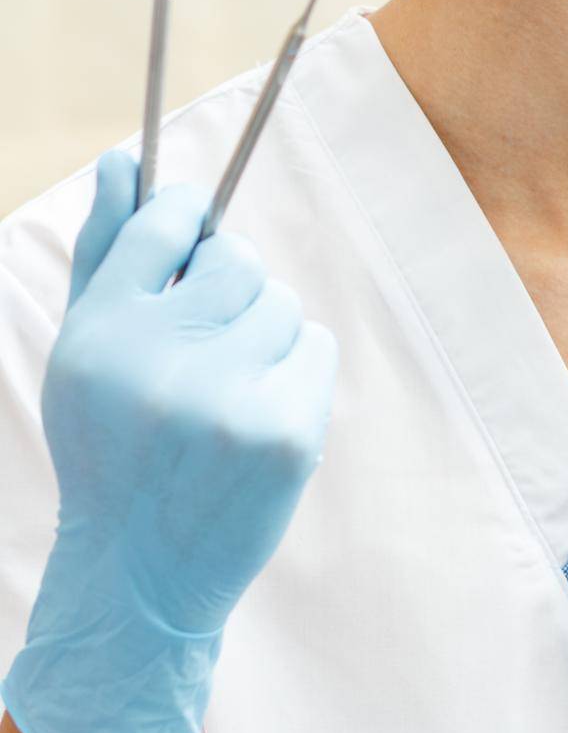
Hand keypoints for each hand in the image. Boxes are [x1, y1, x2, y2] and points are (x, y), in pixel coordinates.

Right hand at [1, 148, 338, 732]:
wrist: (138, 573)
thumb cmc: (111, 439)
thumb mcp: (87, 344)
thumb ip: (107, 247)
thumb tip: (126, 160)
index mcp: (101, 331)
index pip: (164, 222)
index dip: (186, 214)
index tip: (192, 226)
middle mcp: (160, 360)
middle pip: (238, 257)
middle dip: (228, 286)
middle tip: (203, 339)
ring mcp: (228, 398)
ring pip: (281, 301)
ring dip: (261, 333)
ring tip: (221, 392)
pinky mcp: (286, 432)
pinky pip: (314, 344)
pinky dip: (294, 371)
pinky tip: (253, 417)